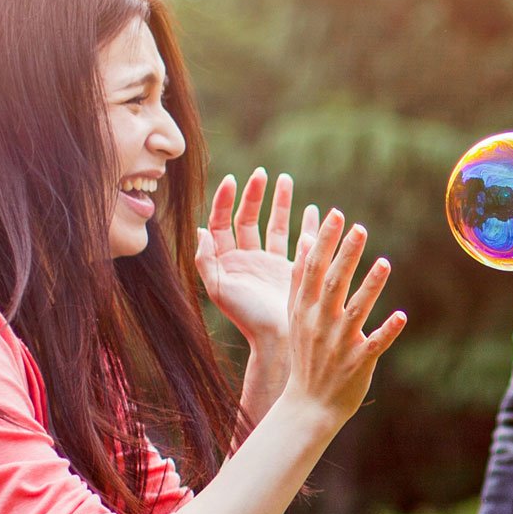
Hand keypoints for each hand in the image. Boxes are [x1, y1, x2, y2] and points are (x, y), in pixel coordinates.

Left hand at [196, 169, 314, 350]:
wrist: (277, 339)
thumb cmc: (247, 317)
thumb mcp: (219, 289)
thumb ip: (206, 260)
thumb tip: (200, 230)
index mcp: (225, 261)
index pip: (221, 222)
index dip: (225, 201)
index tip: (234, 180)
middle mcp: (246, 259)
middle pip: (247, 218)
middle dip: (254, 195)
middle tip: (262, 174)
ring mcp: (268, 263)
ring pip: (274, 225)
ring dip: (279, 202)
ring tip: (286, 180)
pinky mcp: (290, 269)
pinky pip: (297, 240)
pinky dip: (305, 224)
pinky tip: (312, 209)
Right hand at [282, 211, 405, 427]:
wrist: (308, 405)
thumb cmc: (305, 356)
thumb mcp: (296, 317)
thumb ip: (300, 280)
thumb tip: (307, 240)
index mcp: (304, 310)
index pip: (312, 269)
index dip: (324, 242)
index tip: (335, 215)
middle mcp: (320, 324)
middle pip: (333, 284)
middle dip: (345, 255)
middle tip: (359, 228)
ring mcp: (339, 344)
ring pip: (355, 311)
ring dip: (370, 287)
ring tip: (384, 263)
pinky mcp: (357, 363)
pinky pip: (374, 345)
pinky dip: (387, 331)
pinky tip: (401, 315)